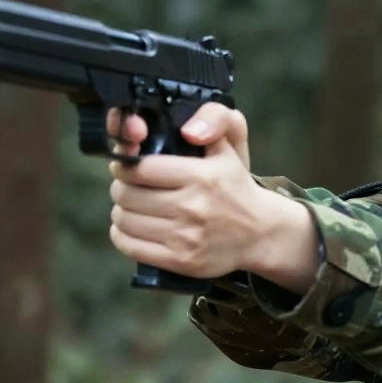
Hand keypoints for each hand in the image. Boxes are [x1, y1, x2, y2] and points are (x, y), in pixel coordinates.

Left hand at [106, 104, 317, 291]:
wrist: (260, 233)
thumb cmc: (236, 189)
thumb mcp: (229, 149)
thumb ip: (213, 122)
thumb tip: (187, 130)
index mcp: (202, 176)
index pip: (142, 168)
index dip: (125, 166)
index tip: (126, 166)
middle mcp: (194, 207)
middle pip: (127, 194)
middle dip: (121, 187)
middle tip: (127, 186)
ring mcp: (186, 237)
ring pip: (125, 220)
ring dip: (121, 211)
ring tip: (132, 206)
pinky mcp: (181, 261)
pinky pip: (131, 246)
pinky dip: (122, 235)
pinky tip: (132, 227)